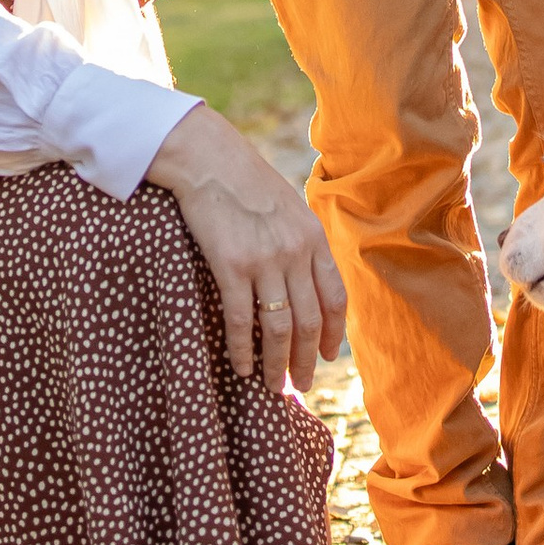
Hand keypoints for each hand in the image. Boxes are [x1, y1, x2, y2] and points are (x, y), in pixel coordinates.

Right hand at [144, 103, 346, 390]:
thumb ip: (301, 243)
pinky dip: (243, 349)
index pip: (334, 298)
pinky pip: (242, 320)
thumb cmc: (245, 182)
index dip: (333, 333)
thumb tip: (307, 283)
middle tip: (302, 384)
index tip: (327, 356)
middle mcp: (295, 252)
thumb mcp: (288, 208)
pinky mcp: (231, 265)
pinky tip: (242, 367)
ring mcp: (265, 260)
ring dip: (278, 364)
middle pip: (309, 320)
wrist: (209, 158)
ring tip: (274, 386)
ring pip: (279, 327)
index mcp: (313, 237)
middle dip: (307, 359)